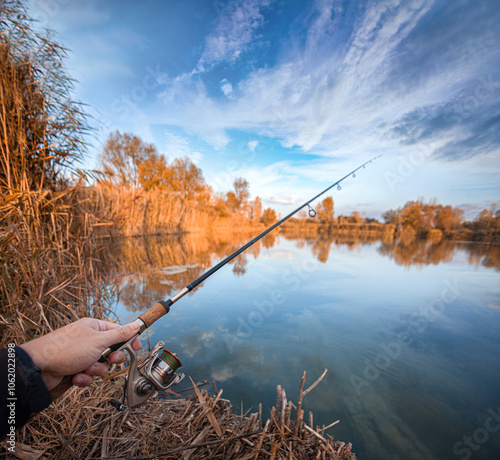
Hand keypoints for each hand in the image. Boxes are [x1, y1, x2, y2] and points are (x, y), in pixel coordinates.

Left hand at [20, 318, 141, 390]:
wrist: (38, 368)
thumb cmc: (66, 349)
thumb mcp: (99, 341)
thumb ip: (120, 335)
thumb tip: (136, 325)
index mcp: (94, 327)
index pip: (118, 331)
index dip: (129, 340)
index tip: (137, 348)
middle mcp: (87, 339)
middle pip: (111, 350)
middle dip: (109, 359)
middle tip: (108, 359)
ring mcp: (80, 354)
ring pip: (100, 365)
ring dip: (95, 370)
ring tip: (85, 369)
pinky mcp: (73, 368)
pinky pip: (88, 374)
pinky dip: (84, 378)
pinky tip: (76, 377)